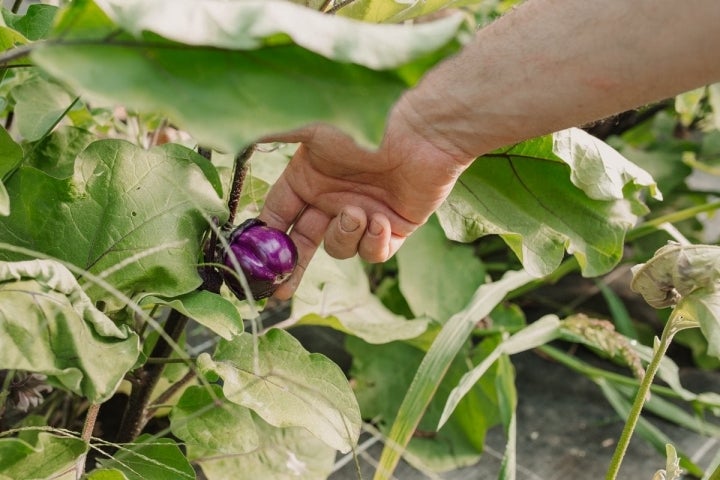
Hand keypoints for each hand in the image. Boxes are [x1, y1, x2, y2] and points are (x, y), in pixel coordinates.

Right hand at [258, 101, 473, 298]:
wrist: (422, 133)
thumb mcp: (310, 129)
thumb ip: (271, 134)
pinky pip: (374, 254)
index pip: (278, 215)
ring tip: (358, 213)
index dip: (265, 239)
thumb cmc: (365, 126)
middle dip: (292, 267)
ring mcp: (362, 215)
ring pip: (339, 248)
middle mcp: (332, 199)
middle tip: (281, 290)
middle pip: (303, 243)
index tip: (252, 262)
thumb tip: (228, 132)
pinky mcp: (393, 228)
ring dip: (344, 237)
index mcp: (309, 179)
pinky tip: (379, 222)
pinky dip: (374, 244)